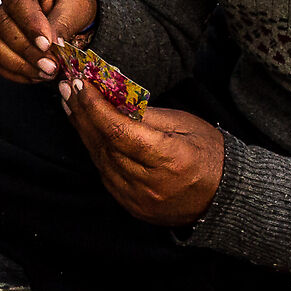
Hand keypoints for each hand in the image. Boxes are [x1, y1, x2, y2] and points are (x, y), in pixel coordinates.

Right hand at [0, 0, 98, 83]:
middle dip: (26, 48)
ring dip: (18, 63)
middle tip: (50, 65)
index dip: (30, 23)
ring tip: (45, 72)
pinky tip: (34, 74)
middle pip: (0, 22)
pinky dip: (12, 70)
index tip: (47, 44)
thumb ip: (61, 22)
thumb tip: (50, 48)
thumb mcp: (76, 1)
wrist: (64, 0)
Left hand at [59, 78, 224, 226]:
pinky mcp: (131, 206)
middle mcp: (149, 182)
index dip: (95, 107)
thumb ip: (145, 115)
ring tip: (72, 105)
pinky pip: (105, 173)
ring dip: (83, 131)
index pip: (118, 131)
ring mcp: (138, 198)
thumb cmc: (208, 153)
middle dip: (83, 114)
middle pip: (104, 144)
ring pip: (99, 160)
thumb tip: (110, 99)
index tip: (81, 84)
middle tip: (68, 89)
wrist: (223, 196)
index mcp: (168, 158)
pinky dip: (94, 150)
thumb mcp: (183, 124)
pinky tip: (87, 131)